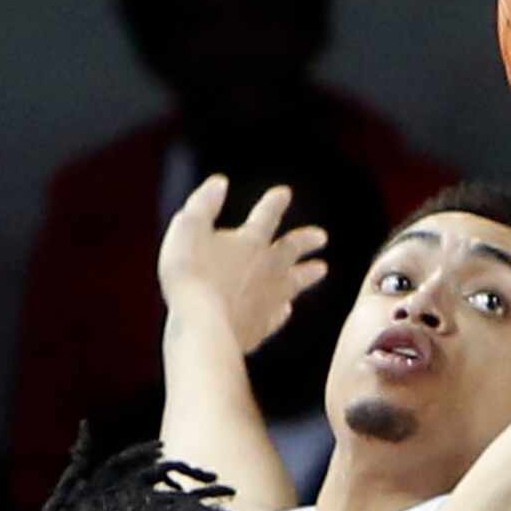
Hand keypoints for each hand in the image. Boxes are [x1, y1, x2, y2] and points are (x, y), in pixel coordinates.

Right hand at [158, 176, 326, 353]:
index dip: (274, 203)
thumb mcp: (188, 229)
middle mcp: (266, 269)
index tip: (284, 193)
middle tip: (322, 237)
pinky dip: (283, 311)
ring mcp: (267, 300)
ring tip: (322, 269)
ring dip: (307, 275)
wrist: (201, 325)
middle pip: (291, 251)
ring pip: (294, 283)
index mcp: (250, 242)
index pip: (266, 216)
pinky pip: (277, 316)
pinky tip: (286, 310)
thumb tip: (219, 183)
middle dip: (306, 241)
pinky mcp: (260, 327)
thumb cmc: (190, 274)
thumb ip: (203, 204)